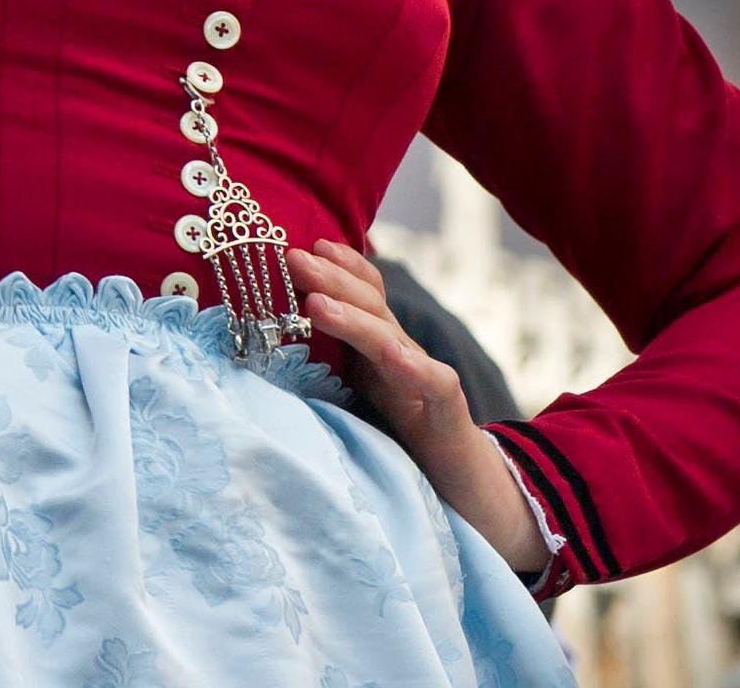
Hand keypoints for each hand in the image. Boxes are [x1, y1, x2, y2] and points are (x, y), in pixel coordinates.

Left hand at [289, 239, 547, 575]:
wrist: (471, 493)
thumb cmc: (406, 443)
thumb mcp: (360, 397)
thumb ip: (330, 367)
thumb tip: (268, 343)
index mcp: (379, 350)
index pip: (364, 296)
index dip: (337, 268)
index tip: (300, 245)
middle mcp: (403, 358)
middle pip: (371, 307)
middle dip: (332, 278)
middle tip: (293, 257)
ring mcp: (427, 385)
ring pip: (392, 341)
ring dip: (355, 318)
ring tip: (317, 301)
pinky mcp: (449, 419)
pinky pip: (436, 386)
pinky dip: (415, 368)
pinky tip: (393, 354)